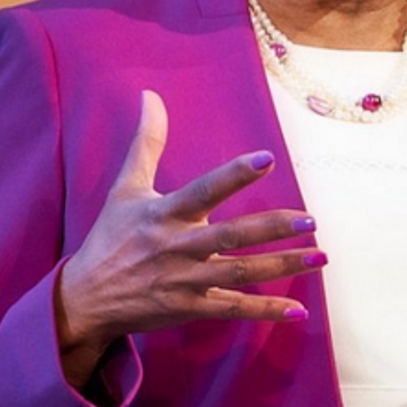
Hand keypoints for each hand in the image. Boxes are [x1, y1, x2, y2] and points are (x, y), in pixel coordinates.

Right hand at [54, 90, 323, 387]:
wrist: (86, 300)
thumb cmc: (111, 238)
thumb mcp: (126, 188)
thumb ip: (146, 142)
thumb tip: (150, 95)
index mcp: (164, 214)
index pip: (204, 190)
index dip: (235, 174)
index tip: (268, 158)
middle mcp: (178, 247)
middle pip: (232, 236)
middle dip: (273, 228)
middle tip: (310, 219)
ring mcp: (186, 281)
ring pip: (242, 274)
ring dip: (283, 266)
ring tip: (319, 256)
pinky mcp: (191, 309)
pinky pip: (234, 310)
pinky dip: (266, 310)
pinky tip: (298, 310)